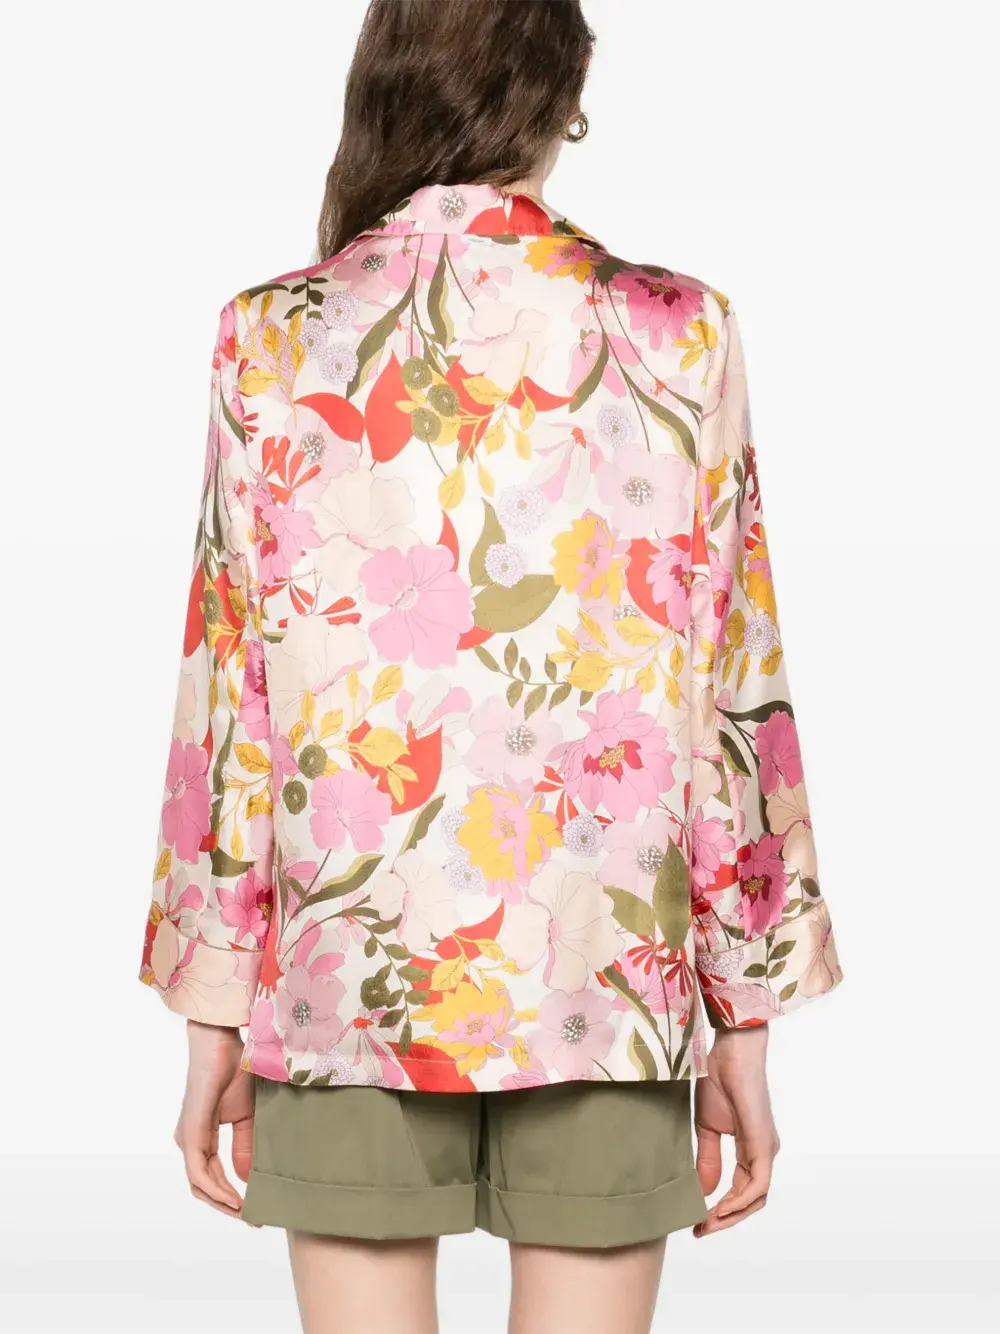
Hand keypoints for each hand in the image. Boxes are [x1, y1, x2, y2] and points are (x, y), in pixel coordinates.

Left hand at [175, 1020, 254, 1218]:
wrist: (223, 1043)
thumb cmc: (236, 1071)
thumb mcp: (247, 1117)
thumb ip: (245, 1148)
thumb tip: (249, 1181)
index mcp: (201, 1137)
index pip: (212, 1177)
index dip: (231, 1197)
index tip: (255, 1209)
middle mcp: (189, 1142)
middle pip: (203, 1187)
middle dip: (228, 1206)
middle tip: (254, 1218)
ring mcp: (187, 1139)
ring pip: (199, 1185)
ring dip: (222, 1203)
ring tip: (247, 1212)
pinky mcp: (190, 1134)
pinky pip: (198, 1174)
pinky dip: (216, 1190)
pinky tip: (235, 1199)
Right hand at [693, 1025, 778, 1236]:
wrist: (729, 1052)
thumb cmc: (719, 1080)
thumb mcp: (707, 1127)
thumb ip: (708, 1159)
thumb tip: (705, 1191)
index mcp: (751, 1149)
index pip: (742, 1191)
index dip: (722, 1210)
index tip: (698, 1221)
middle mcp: (763, 1153)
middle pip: (751, 1201)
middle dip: (726, 1219)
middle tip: (700, 1229)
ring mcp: (766, 1149)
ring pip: (756, 1197)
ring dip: (731, 1215)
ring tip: (707, 1222)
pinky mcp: (763, 1144)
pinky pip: (758, 1184)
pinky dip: (739, 1201)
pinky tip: (720, 1207)